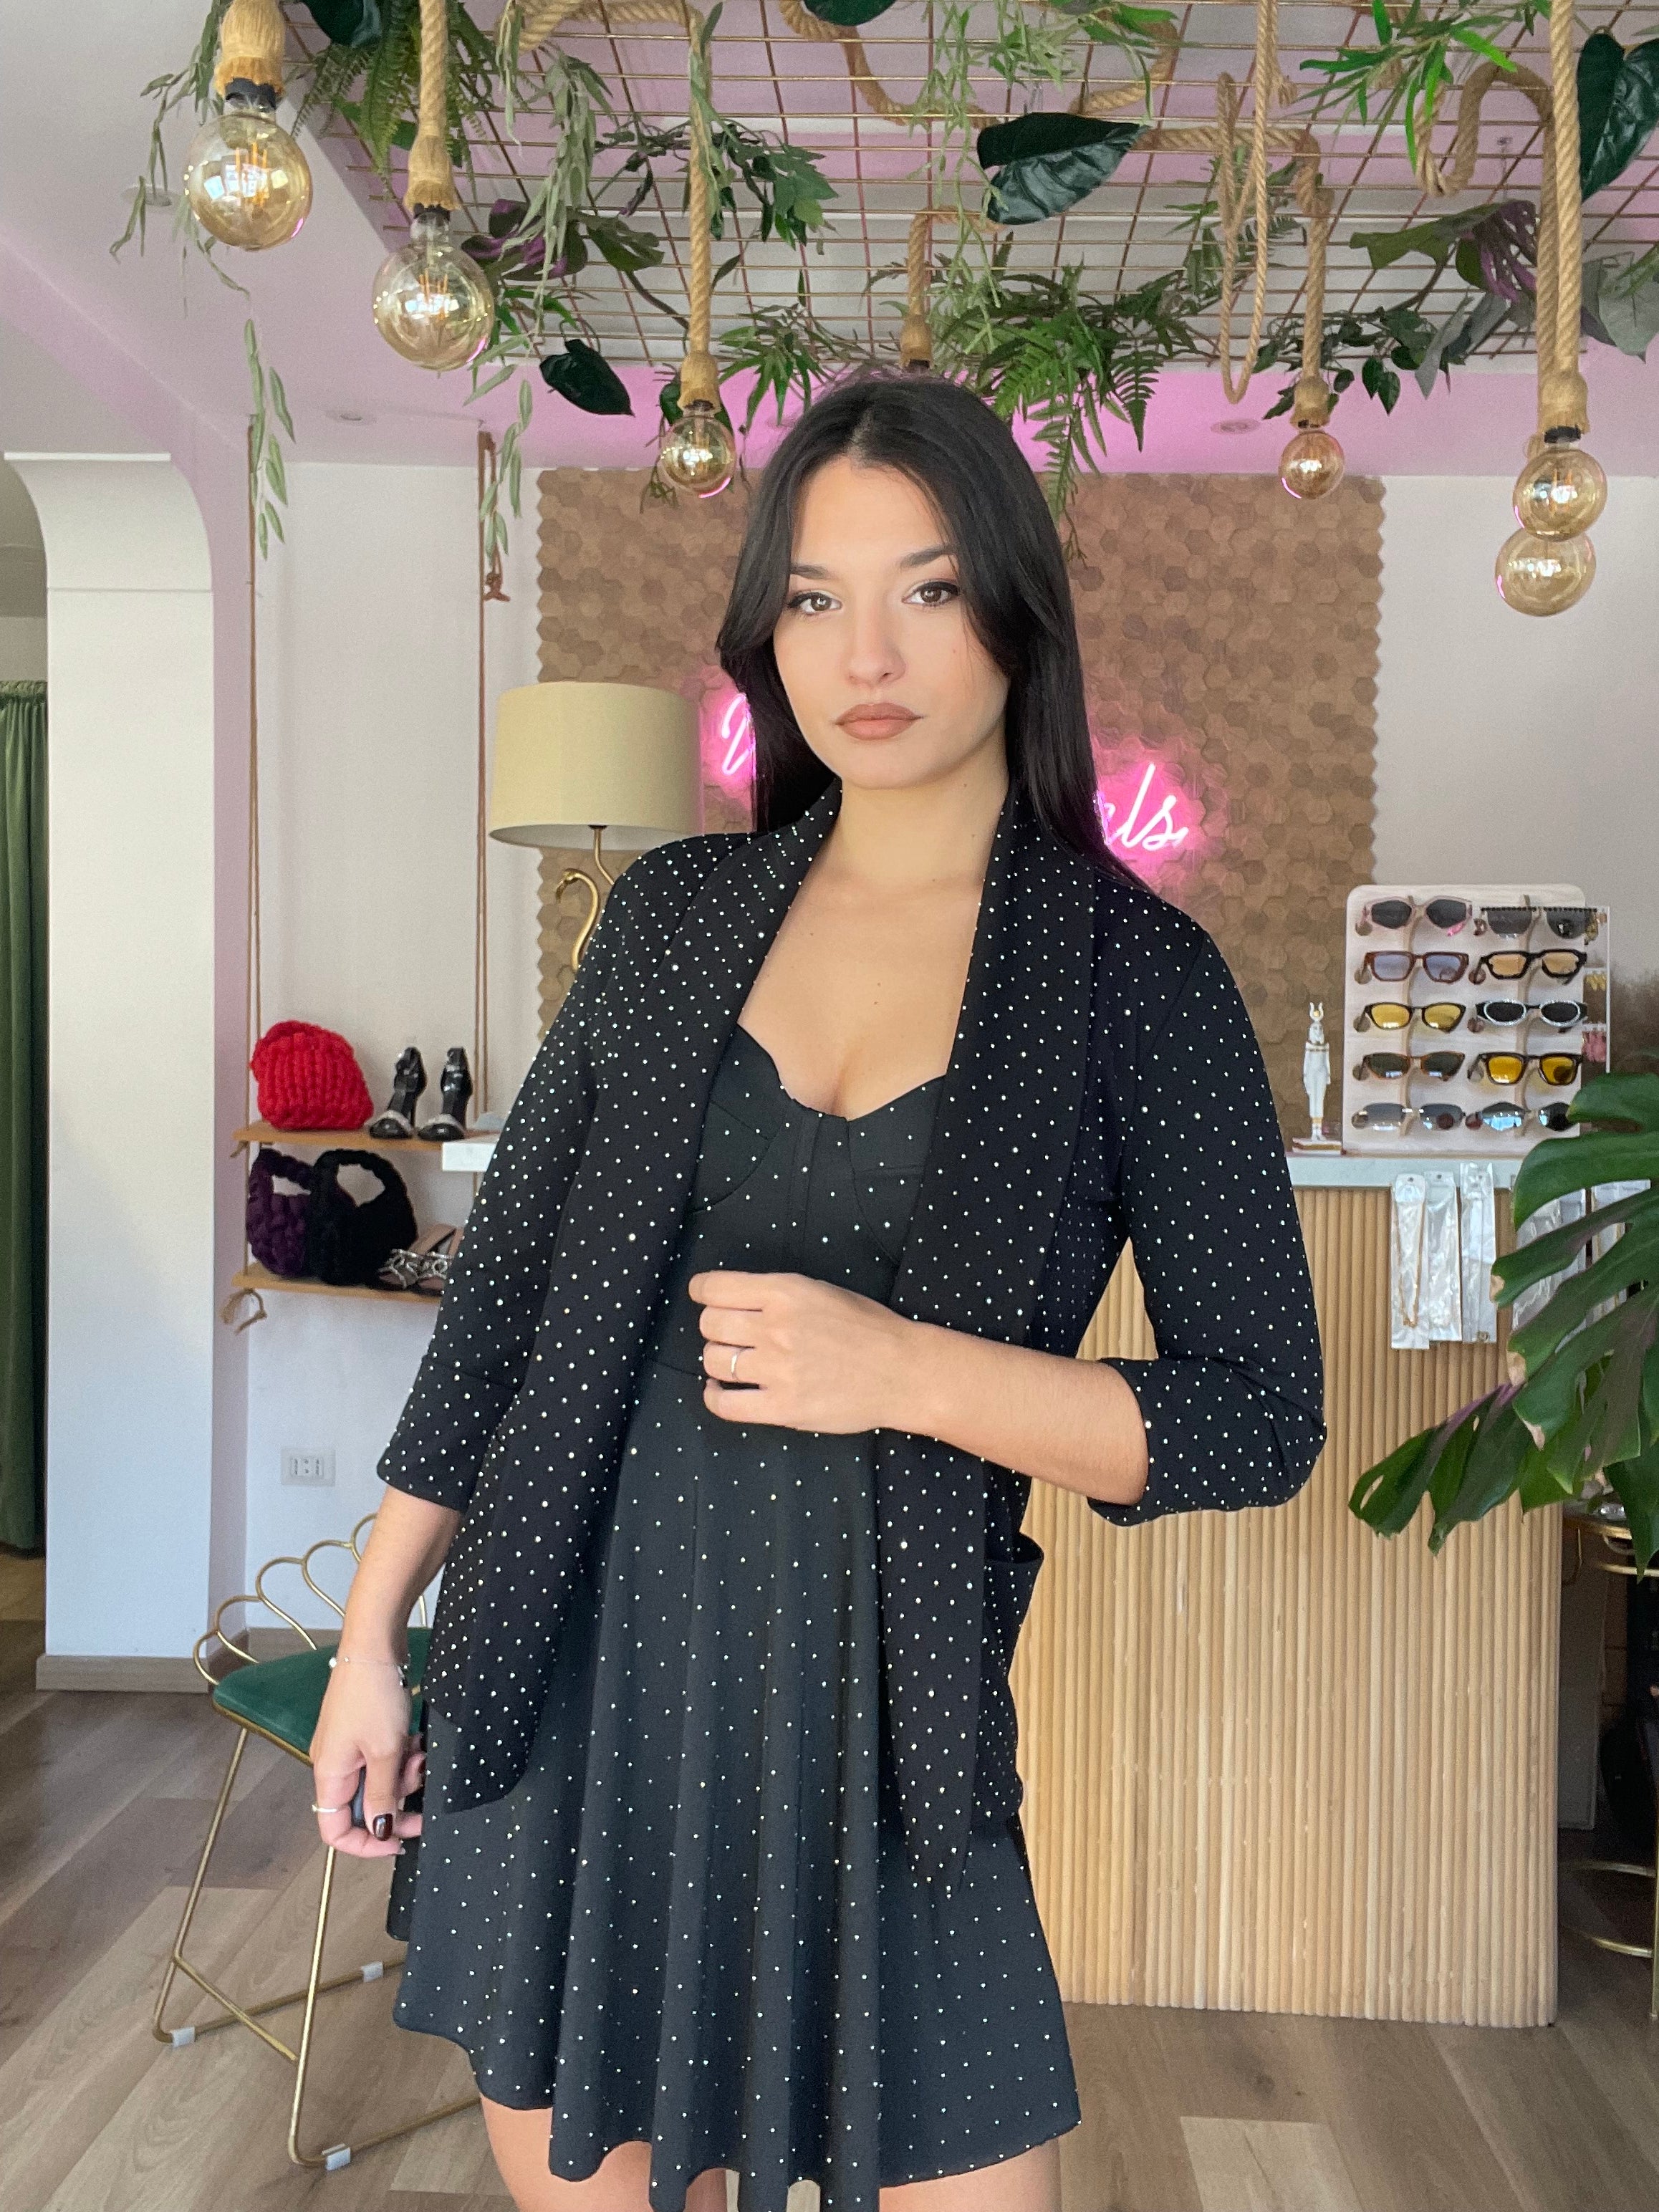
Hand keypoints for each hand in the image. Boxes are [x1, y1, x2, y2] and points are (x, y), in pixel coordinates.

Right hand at [308, 1657, 424, 1858]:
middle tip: (423, 1797)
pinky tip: (417, 1742)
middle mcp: (334, 1763)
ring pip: (379, 1780)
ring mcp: (349, 1745)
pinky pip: (384, 1757)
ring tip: (420, 1755)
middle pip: (363, 1806)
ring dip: (403, 1775)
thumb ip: (383, 1794)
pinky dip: (402, 1756)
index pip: (335, 1830)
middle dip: (396, 1802)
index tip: (399, 1842)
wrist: (375, 1644)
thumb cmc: (374, 1695)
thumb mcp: (385, 1751)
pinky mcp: (365, 1729)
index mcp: (329, 1774)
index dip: (366, 1844)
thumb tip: (380, 1830)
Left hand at [688, 1268, 922, 1433]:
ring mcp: (778, 1370)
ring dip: (719, 1361)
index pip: (715, 1288)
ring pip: (715, 1361)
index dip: (703, 1292)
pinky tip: (719, 1391)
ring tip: (736, 1362)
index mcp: (785, 1292)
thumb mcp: (820, 1291)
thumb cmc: (868, 1328)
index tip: (705, 1298)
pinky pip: (726, 1404)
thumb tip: (732, 1300)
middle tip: (732, 1334)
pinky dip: (714, 1397)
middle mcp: (776, 1328)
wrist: (902, 1373)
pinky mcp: (782, 1409)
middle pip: (710, 1325)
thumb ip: (776, 1294)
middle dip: (715, 1328)